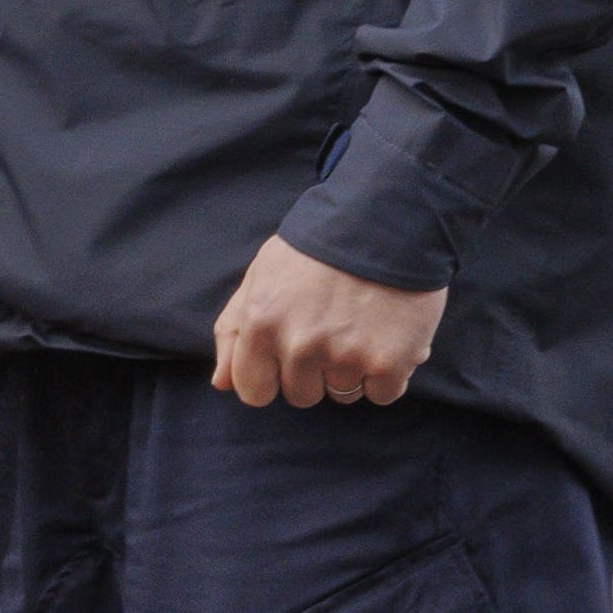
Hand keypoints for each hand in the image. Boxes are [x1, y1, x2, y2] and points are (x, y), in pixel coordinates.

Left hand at [209, 236, 448, 409]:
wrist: (387, 217)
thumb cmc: (319, 246)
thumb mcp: (262, 274)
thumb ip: (234, 329)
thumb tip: (221, 384)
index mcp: (262, 324)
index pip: (254, 391)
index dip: (273, 375)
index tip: (291, 353)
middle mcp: (300, 346)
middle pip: (302, 395)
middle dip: (316, 369)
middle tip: (334, 326)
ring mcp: (345, 357)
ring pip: (344, 393)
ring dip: (354, 368)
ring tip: (364, 323)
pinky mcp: (388, 362)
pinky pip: (384, 394)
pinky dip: (391, 372)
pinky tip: (391, 335)